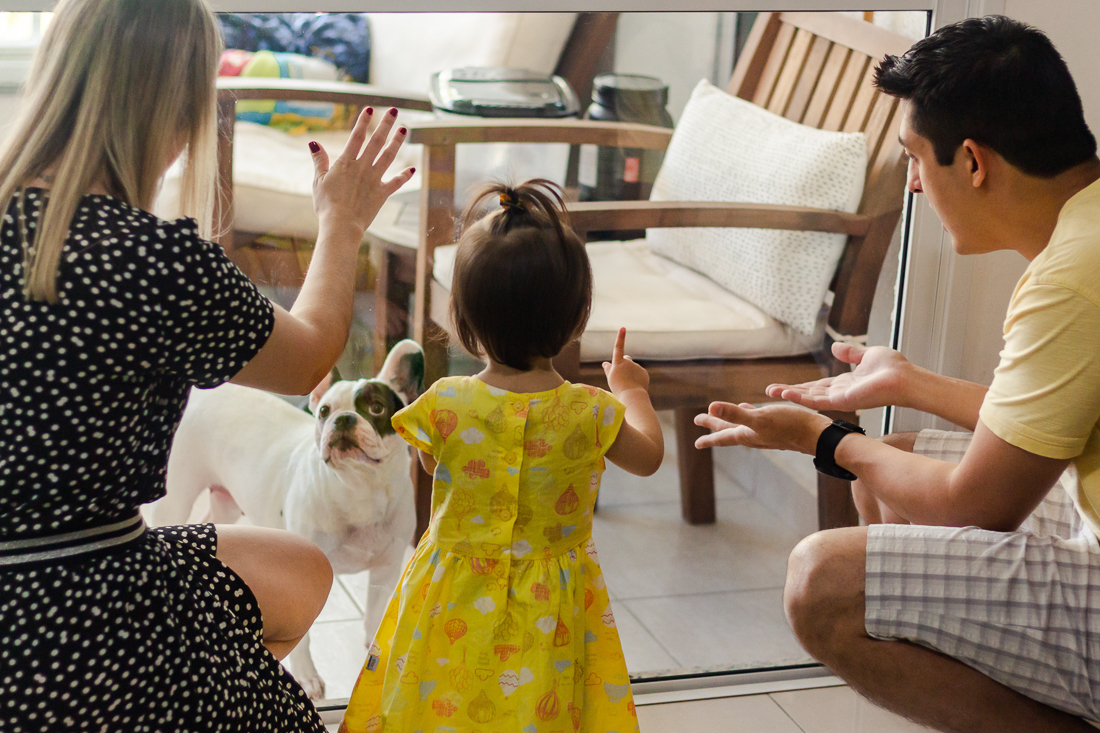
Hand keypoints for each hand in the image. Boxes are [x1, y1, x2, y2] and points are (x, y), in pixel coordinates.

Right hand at [310, 107, 414, 236]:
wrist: (341, 225)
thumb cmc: (326, 205)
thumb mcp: (318, 181)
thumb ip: (319, 160)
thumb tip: (313, 143)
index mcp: (346, 162)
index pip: (357, 136)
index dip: (364, 121)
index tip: (370, 108)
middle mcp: (363, 167)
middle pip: (376, 141)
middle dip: (386, 124)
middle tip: (393, 110)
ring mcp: (374, 179)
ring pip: (389, 156)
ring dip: (397, 141)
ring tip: (404, 129)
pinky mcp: (382, 193)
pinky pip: (396, 182)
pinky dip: (405, 176)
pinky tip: (412, 169)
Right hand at [602, 327, 649, 395]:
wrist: (632, 396)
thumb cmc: (618, 388)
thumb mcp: (611, 379)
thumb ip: (609, 370)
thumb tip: (605, 363)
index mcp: (618, 363)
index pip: (618, 348)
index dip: (620, 337)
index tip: (623, 328)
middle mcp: (628, 362)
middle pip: (626, 359)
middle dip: (624, 363)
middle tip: (621, 375)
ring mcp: (637, 367)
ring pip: (632, 368)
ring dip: (630, 373)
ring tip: (628, 385)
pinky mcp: (644, 372)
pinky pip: (639, 374)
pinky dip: (637, 378)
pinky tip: (635, 386)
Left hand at [694, 402, 830, 453]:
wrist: (817, 436)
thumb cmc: (789, 427)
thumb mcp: (759, 418)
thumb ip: (735, 414)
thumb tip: (710, 407)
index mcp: (747, 435)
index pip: (722, 436)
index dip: (708, 436)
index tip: (695, 442)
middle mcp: (754, 436)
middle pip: (729, 430)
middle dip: (714, 425)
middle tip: (699, 421)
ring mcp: (766, 432)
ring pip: (743, 426)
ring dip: (731, 421)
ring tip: (722, 416)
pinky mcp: (777, 426)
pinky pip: (757, 420)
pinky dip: (749, 414)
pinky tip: (752, 408)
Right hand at [765, 342, 911, 412]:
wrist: (905, 378)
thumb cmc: (893, 368)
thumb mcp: (867, 355)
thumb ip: (850, 353)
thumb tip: (834, 346)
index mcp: (844, 384)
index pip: (817, 386)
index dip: (800, 386)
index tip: (784, 387)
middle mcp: (839, 393)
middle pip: (808, 393)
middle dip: (788, 392)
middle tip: (769, 392)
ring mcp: (840, 399)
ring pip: (809, 398)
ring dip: (790, 395)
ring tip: (771, 393)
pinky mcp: (842, 401)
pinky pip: (817, 400)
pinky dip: (801, 397)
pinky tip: (787, 394)